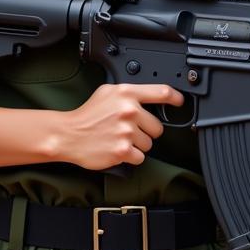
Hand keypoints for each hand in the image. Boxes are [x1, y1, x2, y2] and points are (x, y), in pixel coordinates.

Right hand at [55, 83, 183, 169]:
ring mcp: (126, 131)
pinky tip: (118, 149)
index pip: (161, 92)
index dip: (175, 97)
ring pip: (149, 143)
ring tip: (120, 138)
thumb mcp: (107, 92)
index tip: (180, 101)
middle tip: (129, 129)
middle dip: (146, 130)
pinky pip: (140, 157)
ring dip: (138, 144)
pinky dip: (131, 156)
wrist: (70, 134)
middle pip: (158, 126)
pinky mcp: (123, 151)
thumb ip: (129, 93)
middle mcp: (128, 111)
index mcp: (126, 93)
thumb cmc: (88, 114)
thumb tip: (149, 95)